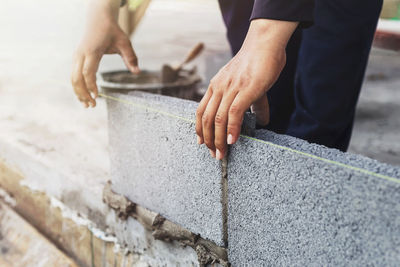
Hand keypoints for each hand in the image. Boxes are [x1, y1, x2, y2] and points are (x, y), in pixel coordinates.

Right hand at [71, 0, 139, 107]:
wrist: (98, 19)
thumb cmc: (112, 31)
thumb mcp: (125, 42)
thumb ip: (131, 57)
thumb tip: (138, 72)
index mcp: (92, 51)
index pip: (88, 71)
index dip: (91, 85)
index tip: (97, 96)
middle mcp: (81, 54)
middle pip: (77, 78)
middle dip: (83, 93)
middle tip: (93, 106)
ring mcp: (76, 57)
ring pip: (73, 78)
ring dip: (79, 93)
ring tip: (88, 105)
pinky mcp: (76, 59)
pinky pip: (74, 75)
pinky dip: (78, 87)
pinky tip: (85, 97)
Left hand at [195, 19, 297, 159]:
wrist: (265, 42)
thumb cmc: (257, 62)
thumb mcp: (247, 84)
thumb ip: (252, 104)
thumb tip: (262, 121)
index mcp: (216, 86)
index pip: (200, 111)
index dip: (199, 129)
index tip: (201, 143)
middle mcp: (219, 87)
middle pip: (206, 119)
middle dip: (208, 140)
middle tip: (214, 155)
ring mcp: (231, 88)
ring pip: (217, 119)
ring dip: (218, 140)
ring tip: (222, 154)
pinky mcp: (245, 89)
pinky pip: (234, 113)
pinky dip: (231, 129)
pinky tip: (232, 141)